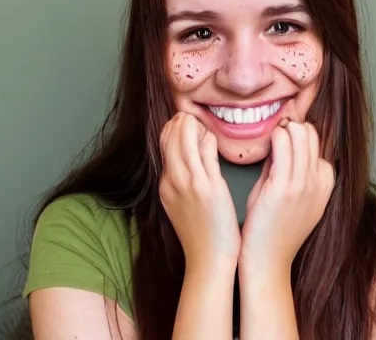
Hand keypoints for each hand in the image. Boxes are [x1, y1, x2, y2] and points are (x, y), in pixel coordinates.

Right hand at [159, 112, 240, 271]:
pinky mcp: (208, 187)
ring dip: (192, 126)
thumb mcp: (180, 204)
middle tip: (191, 115)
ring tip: (200, 121)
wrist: (208, 260)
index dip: (172, 128)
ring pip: (185, 140)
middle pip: (170, 138)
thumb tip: (188, 158)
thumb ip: (180, 180)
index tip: (183, 121)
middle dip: (180, 122)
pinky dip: (207, 139)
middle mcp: (173, 180)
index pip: (163, 144)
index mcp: (166, 184)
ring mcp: (190, 183)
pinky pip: (205, 152)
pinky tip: (212, 136)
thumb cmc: (200, 234)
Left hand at [240, 110, 334, 273]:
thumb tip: (277, 142)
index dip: (298, 134)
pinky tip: (268, 137)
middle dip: (292, 126)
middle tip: (275, 129)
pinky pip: (283, 146)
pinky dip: (275, 135)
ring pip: (300, 135)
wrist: (267, 261)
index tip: (281, 135)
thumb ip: (285, 168)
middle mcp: (318, 182)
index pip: (317, 143)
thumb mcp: (288, 195)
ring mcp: (303, 185)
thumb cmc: (271, 228)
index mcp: (324, 184)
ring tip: (270, 133)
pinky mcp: (283, 187)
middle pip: (311, 134)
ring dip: (283, 128)